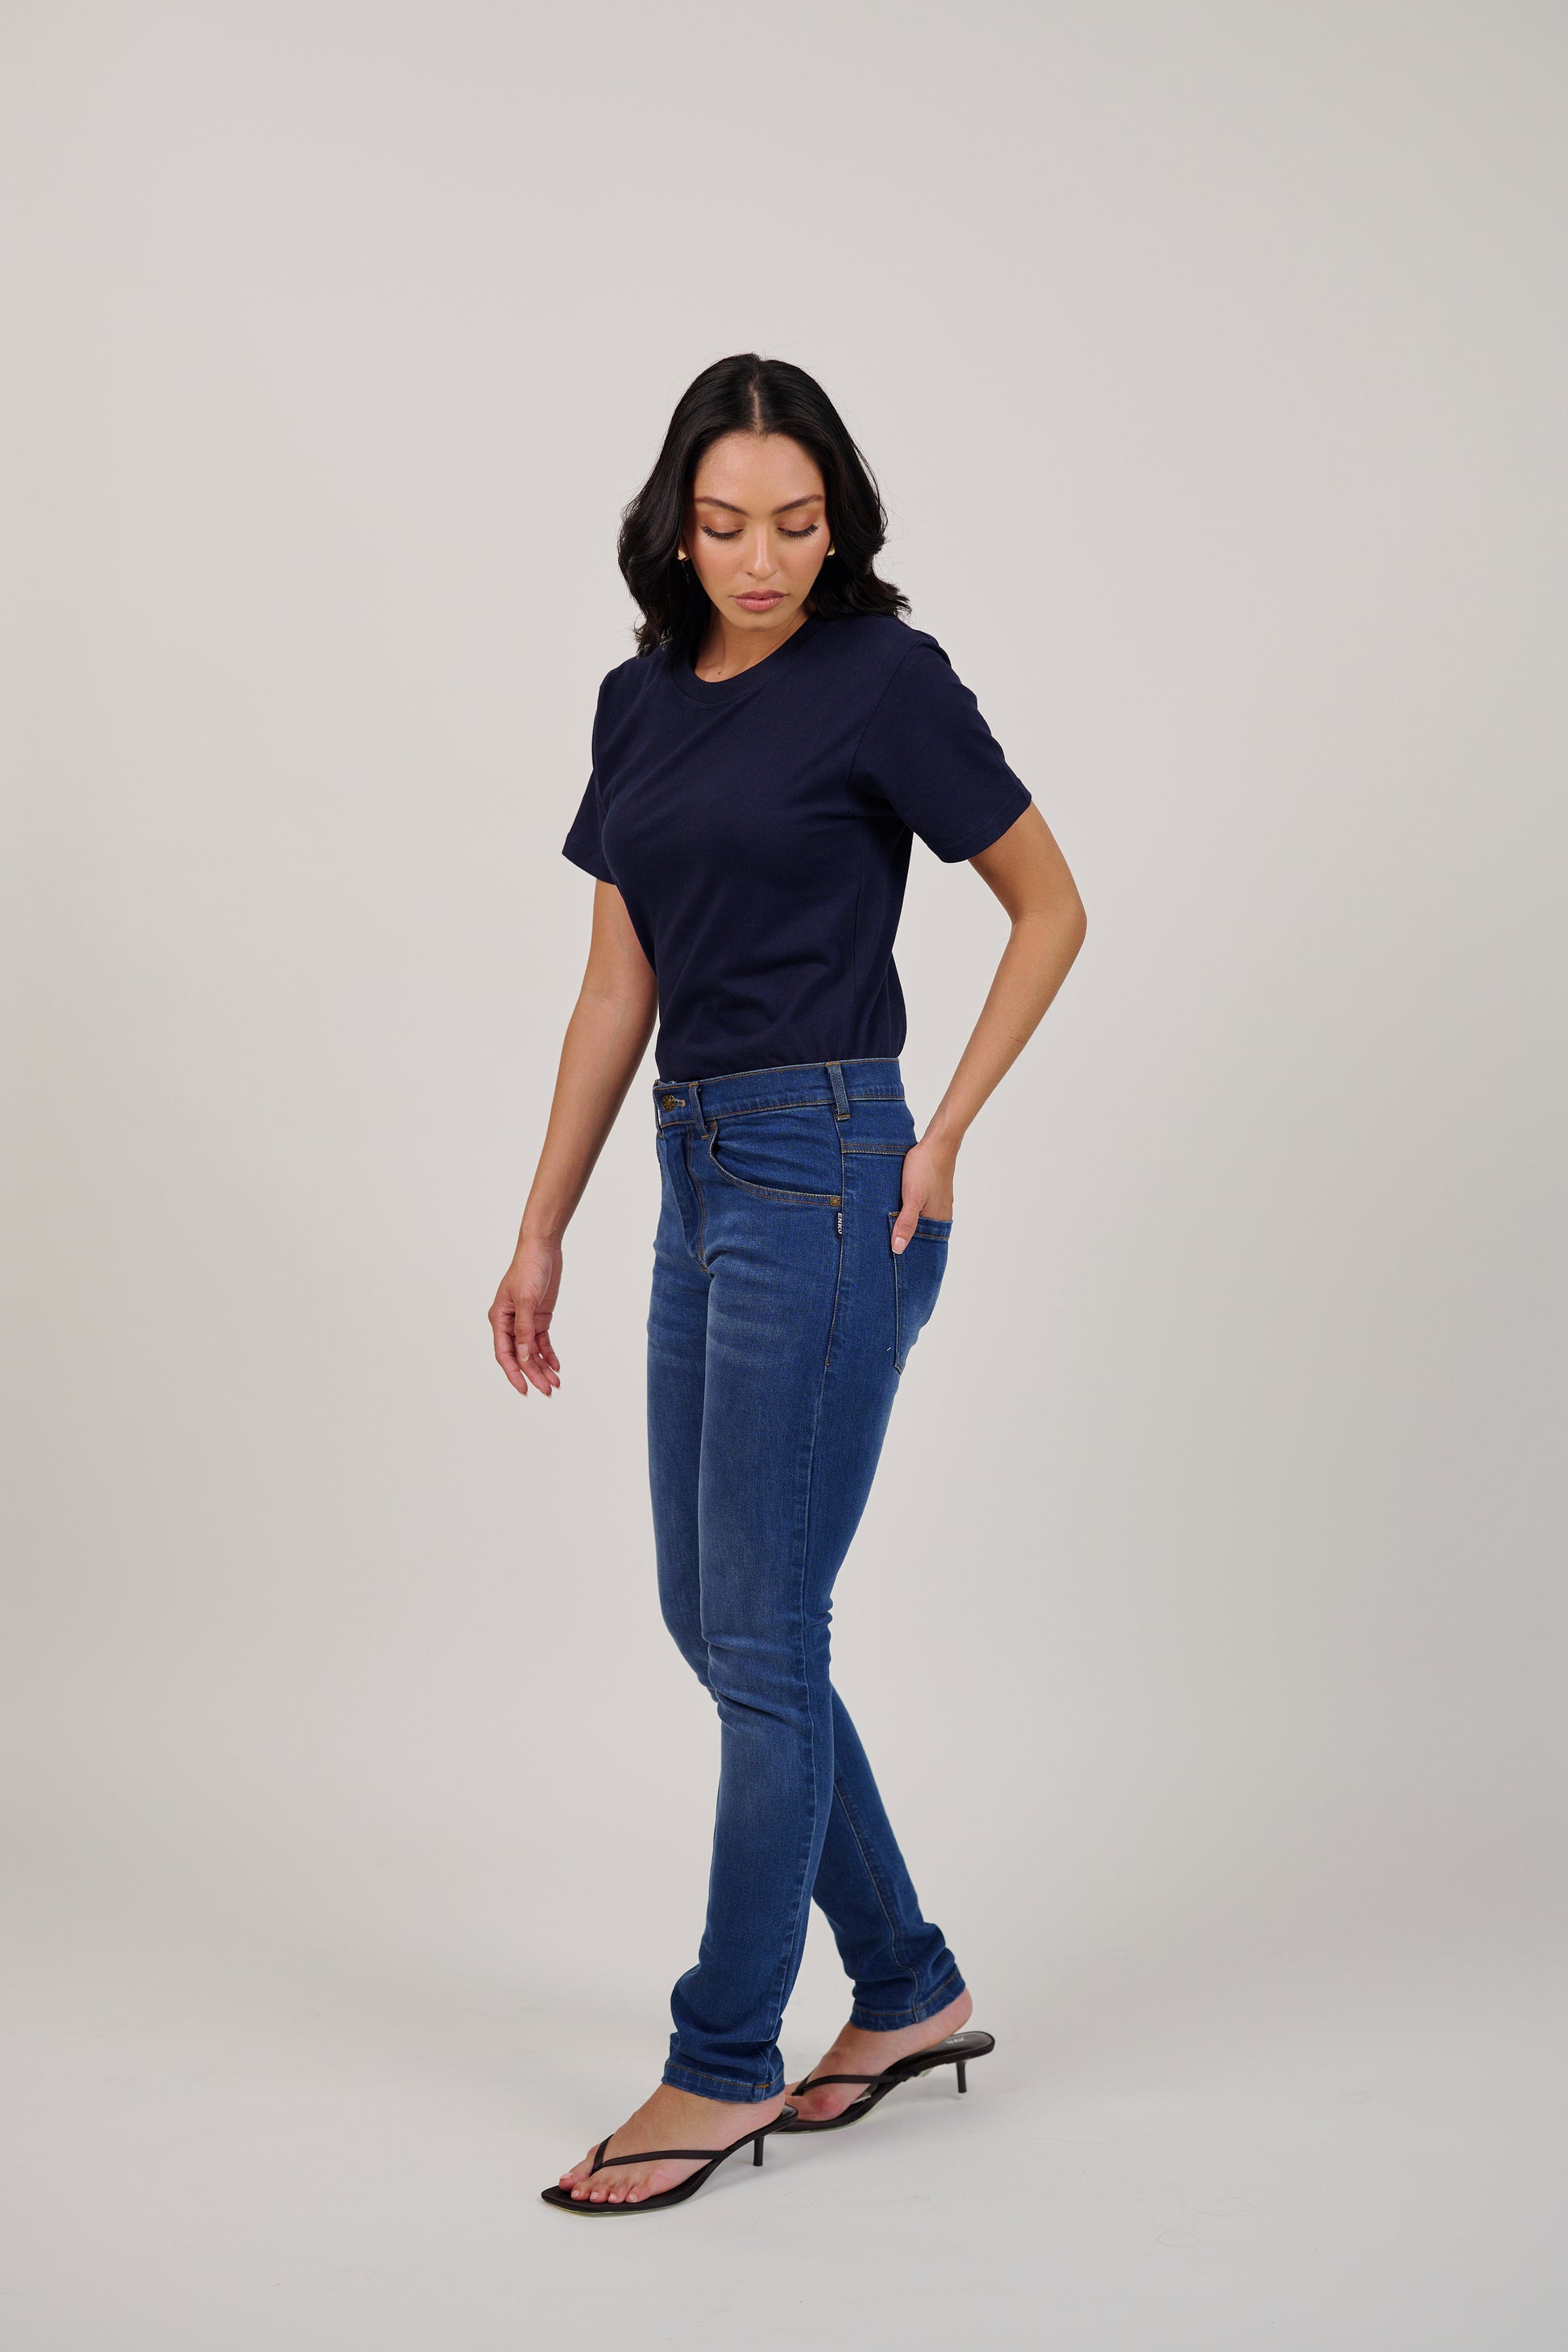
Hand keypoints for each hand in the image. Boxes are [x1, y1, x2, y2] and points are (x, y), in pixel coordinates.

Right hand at [489, 1237, 562, 1396]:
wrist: (543, 1249)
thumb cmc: (528, 1269)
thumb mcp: (526, 1300)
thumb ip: (524, 1330)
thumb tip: (522, 1357)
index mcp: (499, 1319)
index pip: (504, 1353)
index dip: (513, 1373)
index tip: (524, 1390)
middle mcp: (510, 1323)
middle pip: (520, 1356)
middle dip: (533, 1374)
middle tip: (547, 1391)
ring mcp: (525, 1321)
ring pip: (532, 1352)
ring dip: (543, 1367)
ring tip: (555, 1384)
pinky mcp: (539, 1317)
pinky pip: (542, 1342)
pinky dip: (549, 1354)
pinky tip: (556, 1366)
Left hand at [892, 1136, 955, 1253]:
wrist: (937, 1142)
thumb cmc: (925, 1169)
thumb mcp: (912, 1198)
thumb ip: (906, 1223)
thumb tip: (898, 1249)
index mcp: (938, 1219)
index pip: (923, 1244)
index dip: (909, 1252)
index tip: (892, 1259)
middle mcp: (940, 1213)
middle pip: (922, 1233)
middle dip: (906, 1239)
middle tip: (885, 1246)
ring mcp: (937, 1201)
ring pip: (920, 1219)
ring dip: (906, 1224)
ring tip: (888, 1230)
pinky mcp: (932, 1191)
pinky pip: (919, 1207)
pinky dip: (908, 1212)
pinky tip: (897, 1209)